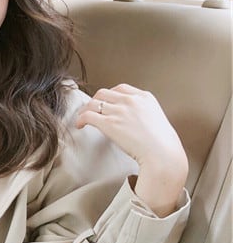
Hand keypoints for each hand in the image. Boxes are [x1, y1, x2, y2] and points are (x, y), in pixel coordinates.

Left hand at [76, 84, 187, 216]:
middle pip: (104, 93)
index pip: (121, 88)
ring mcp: (119, 111)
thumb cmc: (162, 144)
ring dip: (85, 110)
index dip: (109, 95)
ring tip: (82, 118)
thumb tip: (132, 121)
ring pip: (93, 103)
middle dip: (95, 100)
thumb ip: (144, 114)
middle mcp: (131, 100)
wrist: (162, 154)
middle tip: (91, 110)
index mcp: (144, 97)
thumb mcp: (157, 119)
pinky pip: (88, 116)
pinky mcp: (109, 123)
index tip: (105, 102)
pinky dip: (80, 119)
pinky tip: (79, 125)